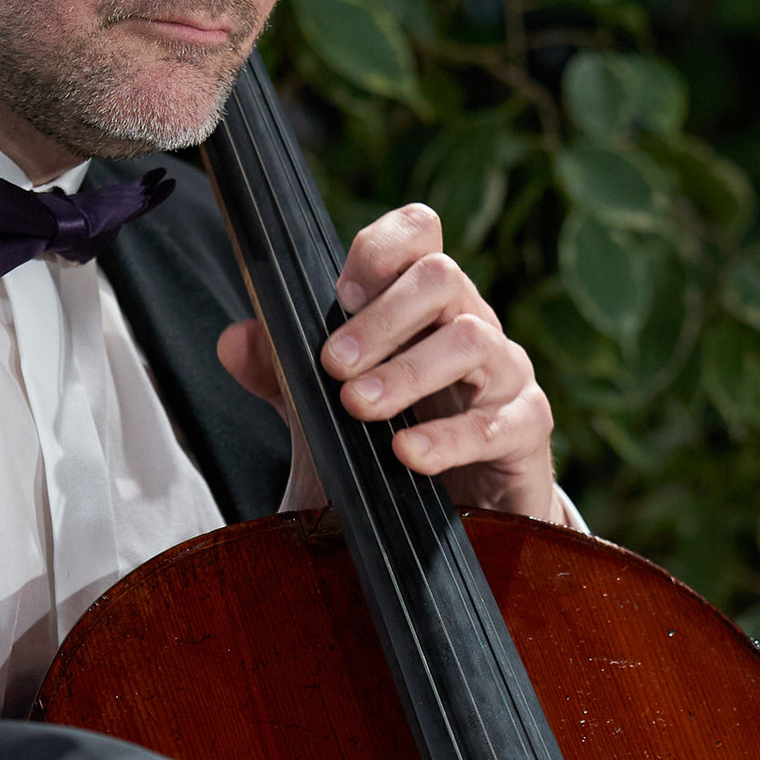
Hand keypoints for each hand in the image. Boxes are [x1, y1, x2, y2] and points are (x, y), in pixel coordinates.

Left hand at [217, 202, 568, 523]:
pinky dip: (449, 438)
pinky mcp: (526, 429)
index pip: (418, 235)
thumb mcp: (323, 413)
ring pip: (473, 339)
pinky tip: (408, 454)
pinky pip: (499, 421)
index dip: (380, 249)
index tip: (339, 294)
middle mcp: (470, 324)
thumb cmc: (388, 448)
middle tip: (333, 366)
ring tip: (359, 407)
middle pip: (442, 278)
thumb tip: (234, 340)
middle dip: (382, 318)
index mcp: (423, 305)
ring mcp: (505, 373)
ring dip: (409, 371)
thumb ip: (280, 375)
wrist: (451, 524)